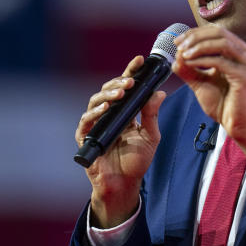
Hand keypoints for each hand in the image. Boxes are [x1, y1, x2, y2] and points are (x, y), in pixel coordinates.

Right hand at [75, 56, 165, 227]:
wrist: (125, 185)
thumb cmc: (137, 161)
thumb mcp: (151, 136)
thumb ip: (152, 115)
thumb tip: (159, 92)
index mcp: (124, 111)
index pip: (126, 87)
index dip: (130, 72)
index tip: (140, 60)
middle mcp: (108, 114)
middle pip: (109, 90)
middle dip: (120, 82)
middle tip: (131, 81)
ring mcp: (96, 125)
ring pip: (96, 101)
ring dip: (108, 94)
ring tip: (121, 92)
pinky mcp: (86, 137)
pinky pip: (86, 121)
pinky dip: (95, 112)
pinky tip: (106, 107)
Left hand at [172, 27, 245, 179]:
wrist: (237, 126)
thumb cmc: (224, 105)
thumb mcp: (201, 83)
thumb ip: (189, 70)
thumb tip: (176, 57)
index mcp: (240, 52)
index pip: (217, 32)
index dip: (195, 33)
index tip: (178, 41)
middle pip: (219, 33)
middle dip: (195, 37)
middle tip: (179, 45)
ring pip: (221, 42)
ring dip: (198, 46)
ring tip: (184, 54)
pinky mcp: (245, 76)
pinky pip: (220, 61)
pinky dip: (202, 60)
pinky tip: (190, 63)